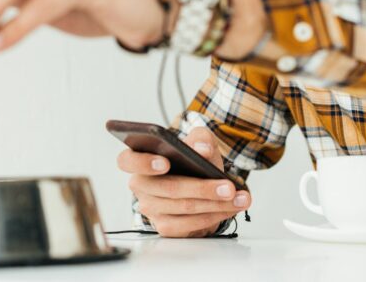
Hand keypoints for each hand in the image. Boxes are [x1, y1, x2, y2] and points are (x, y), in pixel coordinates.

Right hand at [117, 126, 250, 237]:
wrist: (198, 180)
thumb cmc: (191, 159)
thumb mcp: (198, 141)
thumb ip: (201, 138)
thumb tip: (201, 149)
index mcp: (139, 159)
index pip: (127, 160)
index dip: (144, 162)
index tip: (165, 163)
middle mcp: (141, 185)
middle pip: (168, 188)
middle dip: (202, 188)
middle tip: (228, 186)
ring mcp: (151, 209)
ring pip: (184, 208)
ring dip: (216, 204)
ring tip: (238, 197)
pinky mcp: (165, 226)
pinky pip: (190, 224)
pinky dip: (214, 216)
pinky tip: (229, 208)